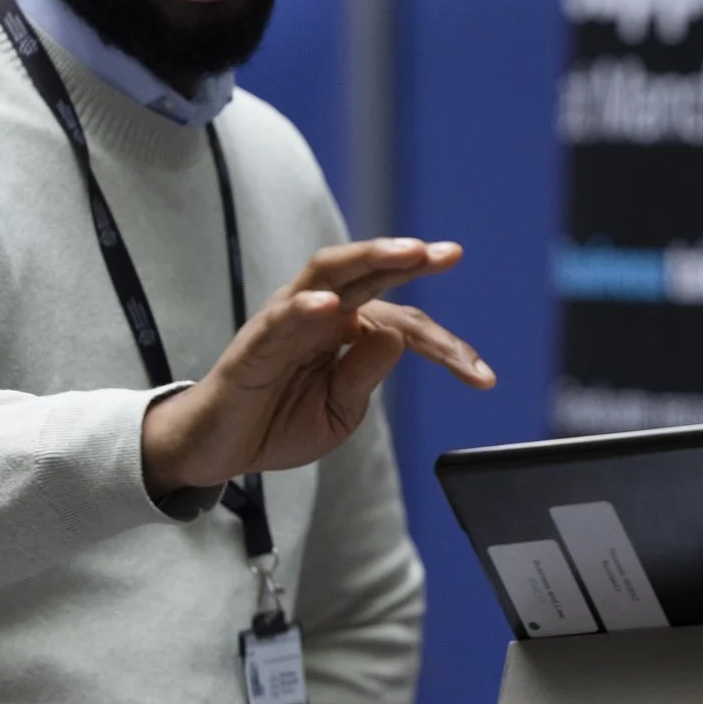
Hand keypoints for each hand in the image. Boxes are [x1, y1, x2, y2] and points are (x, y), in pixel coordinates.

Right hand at [143, 238, 490, 493]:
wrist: (220, 450)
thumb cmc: (278, 422)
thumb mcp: (340, 412)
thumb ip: (366, 376)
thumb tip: (396, 341)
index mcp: (346, 328)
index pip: (402, 323)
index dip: (444, 347)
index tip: (482, 377)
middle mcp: (319, 312)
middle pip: (368, 273)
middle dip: (409, 259)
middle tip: (448, 253)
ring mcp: (286, 321)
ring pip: (328, 275)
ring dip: (370, 258)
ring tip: (408, 253)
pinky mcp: (255, 343)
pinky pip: (282, 319)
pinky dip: (306, 308)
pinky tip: (332, 306)